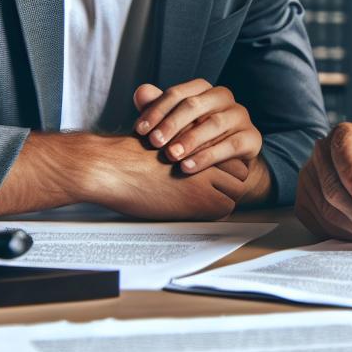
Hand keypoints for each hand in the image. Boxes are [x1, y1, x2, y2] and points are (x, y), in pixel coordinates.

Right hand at [93, 134, 250, 219]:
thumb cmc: (127, 153)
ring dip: (224, 198)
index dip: (225, 168)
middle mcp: (208, 155)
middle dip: (229, 184)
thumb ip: (181, 143)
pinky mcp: (199, 198)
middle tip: (213, 193)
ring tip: (204, 204)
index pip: (230, 155)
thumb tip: (189, 153)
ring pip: (235, 191)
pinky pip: (224, 209)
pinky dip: (215, 213)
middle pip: (239, 172)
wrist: (113, 166)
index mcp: (200, 139)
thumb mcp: (161, 138)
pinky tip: (196, 213)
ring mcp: (207, 177)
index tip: (215, 178)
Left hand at [133, 80, 262, 174]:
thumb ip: (158, 111)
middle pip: (195, 104)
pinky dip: (207, 157)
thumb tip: (141, 92)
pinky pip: (230, 145)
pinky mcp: (252, 137)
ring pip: (214, 123)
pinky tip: (188, 167)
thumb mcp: (175, 126)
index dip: (157, 110)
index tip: (139, 130)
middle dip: (172, 124)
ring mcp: (240, 116)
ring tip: (171, 156)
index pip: (178, 93)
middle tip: (154, 143)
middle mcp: (224, 98)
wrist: (228, 164)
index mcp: (204, 90)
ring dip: (190, 140)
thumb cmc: (195, 140)